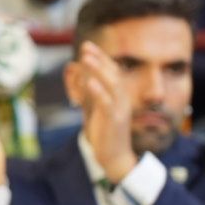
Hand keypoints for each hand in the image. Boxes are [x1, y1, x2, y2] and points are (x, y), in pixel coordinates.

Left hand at [76, 41, 136, 181]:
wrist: (115, 157)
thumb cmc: (105, 133)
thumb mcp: (97, 110)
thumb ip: (92, 95)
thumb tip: (82, 79)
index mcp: (119, 97)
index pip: (112, 72)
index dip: (101, 58)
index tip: (88, 46)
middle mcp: (122, 100)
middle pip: (113, 74)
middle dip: (100, 59)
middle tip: (86, 46)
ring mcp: (120, 110)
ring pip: (112, 85)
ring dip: (99, 70)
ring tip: (86, 57)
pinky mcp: (115, 121)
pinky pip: (107, 104)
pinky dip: (98, 91)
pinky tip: (89, 82)